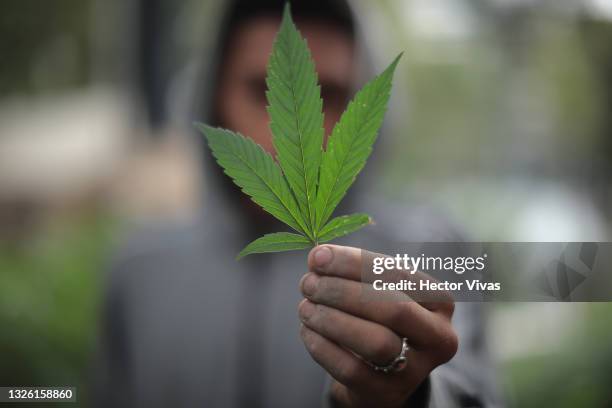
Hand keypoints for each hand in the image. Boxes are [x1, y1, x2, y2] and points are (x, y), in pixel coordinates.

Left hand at [298, 245, 457, 407]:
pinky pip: (351, 369)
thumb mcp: (380, 290)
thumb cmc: (381, 318)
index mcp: (440, 301)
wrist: (385, 373)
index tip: (318, 257)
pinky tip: (307, 329)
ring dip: (331, 318)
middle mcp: (438, 337)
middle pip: (392, 308)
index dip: (354, 263)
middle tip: (308, 283)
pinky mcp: (386, 394)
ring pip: (375, 341)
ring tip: (305, 306)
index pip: (397, 274)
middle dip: (342, 291)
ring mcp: (415, 370)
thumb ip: (354, 270)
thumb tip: (319, 256)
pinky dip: (322, 346)